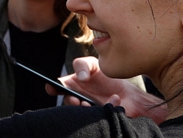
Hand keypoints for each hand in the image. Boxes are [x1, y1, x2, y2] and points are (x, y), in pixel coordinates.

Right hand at [50, 57, 167, 121]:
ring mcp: (88, 110)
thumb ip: (83, 65)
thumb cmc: (107, 77)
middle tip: (76, 100)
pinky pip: (100, 115)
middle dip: (70, 102)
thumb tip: (81, 78)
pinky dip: (109, 105)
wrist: (130, 94)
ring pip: (81, 112)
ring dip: (86, 108)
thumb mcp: (94, 64)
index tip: (53, 87)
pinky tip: (115, 100)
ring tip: (93, 103)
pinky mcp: (100, 118)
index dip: (52, 87)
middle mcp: (77, 100)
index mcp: (72, 86)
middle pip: (68, 101)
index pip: (56, 86)